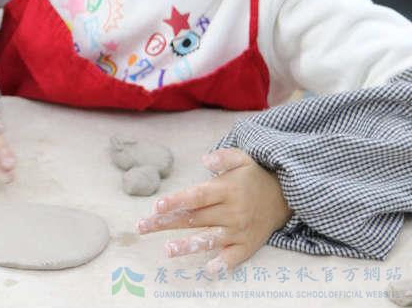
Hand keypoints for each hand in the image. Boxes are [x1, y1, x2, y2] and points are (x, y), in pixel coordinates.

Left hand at [136, 148, 291, 273]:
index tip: (156, 206)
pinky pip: (234, 257)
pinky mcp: (247, 245)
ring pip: (210, 239)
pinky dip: (222, 264)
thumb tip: (205, 159)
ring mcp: (239, 230)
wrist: (285, 198)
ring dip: (188, 246)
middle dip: (166, 223)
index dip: (177, 201)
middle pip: (195, 218)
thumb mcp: (242, 159)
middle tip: (142, 227)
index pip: (197, 197)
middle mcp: (232, 211)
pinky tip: (208, 269)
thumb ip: (223, 157)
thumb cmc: (254, 177)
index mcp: (226, 190)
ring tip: (168, 250)